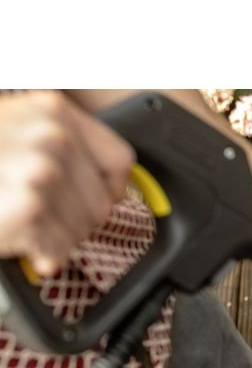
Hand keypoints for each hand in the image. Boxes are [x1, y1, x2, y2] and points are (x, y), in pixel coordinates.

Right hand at [0, 91, 134, 275]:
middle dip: (78, 221)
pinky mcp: (29, 207)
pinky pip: (59, 248)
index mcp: (54, 112)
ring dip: (58, 239)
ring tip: (25, 224)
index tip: (91, 199)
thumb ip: (60, 147)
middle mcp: (52, 136)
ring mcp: (41, 171)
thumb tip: (112, 186)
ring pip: (84, 230)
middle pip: (103, 203)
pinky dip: (42, 255)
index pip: (120, 160)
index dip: (109, 189)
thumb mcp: (15, 132)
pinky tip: (20, 241)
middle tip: (42, 217)